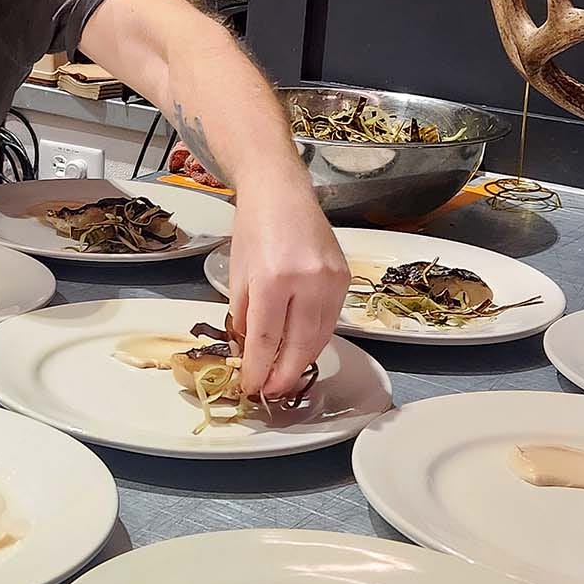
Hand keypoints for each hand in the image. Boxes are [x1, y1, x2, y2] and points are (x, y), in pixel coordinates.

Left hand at [227, 180, 348, 397]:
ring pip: (321, 335)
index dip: (259, 368)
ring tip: (286, 376)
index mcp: (274, 279)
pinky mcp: (345, 277)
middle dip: (285, 374)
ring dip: (303, 360)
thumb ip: (245, 315)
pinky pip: (331, 318)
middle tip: (272, 391)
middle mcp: (308, 281)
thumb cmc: (253, 228)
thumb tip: (251, 351)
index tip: (251, 386)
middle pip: (301, 344)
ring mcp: (331, 279)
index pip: (267, 338)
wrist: (281, 192)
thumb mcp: (238, 275)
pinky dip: (316, 337)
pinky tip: (302, 347)